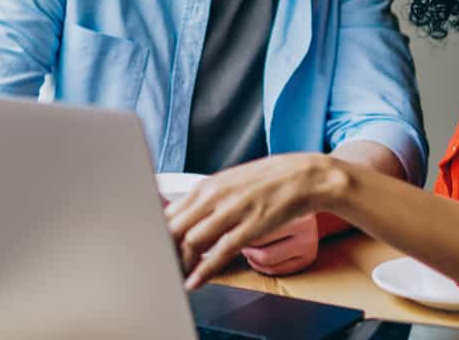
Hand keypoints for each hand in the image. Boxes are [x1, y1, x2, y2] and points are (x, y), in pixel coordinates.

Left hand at [164, 154, 344, 289]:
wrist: (303, 176)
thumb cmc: (267, 180)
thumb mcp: (230, 182)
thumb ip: (207, 199)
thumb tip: (187, 214)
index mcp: (207, 185)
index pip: (170, 211)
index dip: (159, 233)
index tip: (156, 247)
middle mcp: (214, 195)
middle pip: (175, 226)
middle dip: (166, 249)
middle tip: (163, 265)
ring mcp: (232, 211)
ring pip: (193, 239)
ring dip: (182, 261)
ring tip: (179, 275)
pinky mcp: (250, 227)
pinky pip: (220, 252)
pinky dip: (204, 270)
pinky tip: (196, 280)